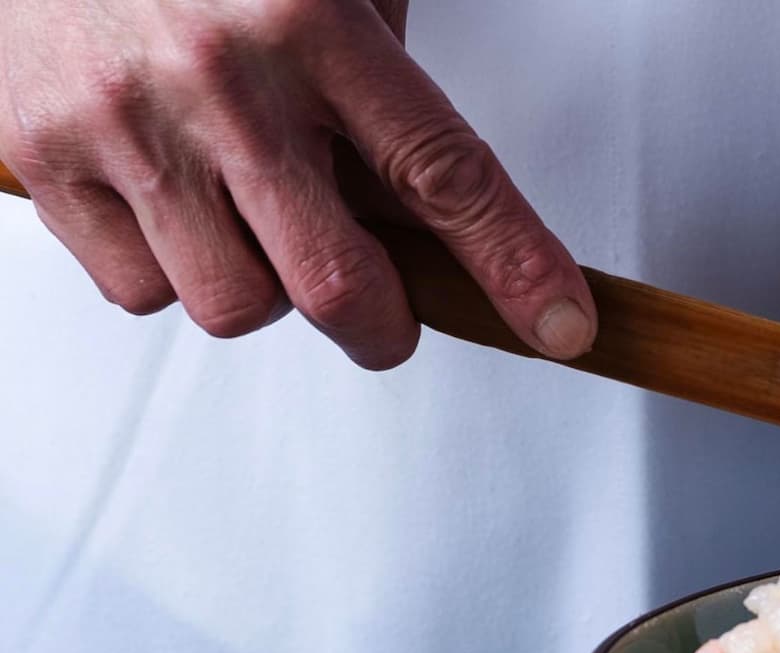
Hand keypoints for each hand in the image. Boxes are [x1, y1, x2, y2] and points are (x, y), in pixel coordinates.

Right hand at [0, 0, 595, 367]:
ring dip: (266, 292)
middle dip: (383, 327)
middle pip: (340, 286)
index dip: (515, 266)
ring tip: (250, 221)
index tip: (560, 326)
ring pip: (238, 308)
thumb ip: (382, 79)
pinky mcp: (41, 159)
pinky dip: (170, 276)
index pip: (445, 174)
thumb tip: (442, 208)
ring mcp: (126, 124)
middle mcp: (223, 79)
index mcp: (309, 20)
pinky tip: (174, 208)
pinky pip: (140, 293)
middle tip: (385, 310)